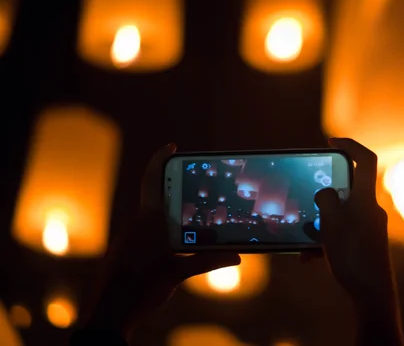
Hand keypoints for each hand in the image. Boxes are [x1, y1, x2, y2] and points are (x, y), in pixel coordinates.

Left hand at [84, 144, 240, 338]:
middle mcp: (140, 223)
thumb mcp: (178, 273)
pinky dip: (167, 229)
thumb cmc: (141, 288)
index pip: (152, 180)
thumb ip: (206, 261)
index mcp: (149, 220)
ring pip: (156, 215)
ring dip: (175, 212)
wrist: (110, 312)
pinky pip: (152, 230)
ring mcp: (133, 236)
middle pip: (158, 196)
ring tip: (199, 216)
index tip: (172, 147)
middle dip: (178, 189)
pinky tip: (181, 241)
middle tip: (201, 186)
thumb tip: (237, 256)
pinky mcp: (131, 250)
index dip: (160, 160)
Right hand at [303, 138, 403, 345]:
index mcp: (366, 200)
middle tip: (308, 201)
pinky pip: (342, 233)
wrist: (373, 295)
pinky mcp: (366, 244)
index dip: (350, 145)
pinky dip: (325, 241)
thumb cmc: (353, 258)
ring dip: (321, 223)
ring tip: (305, 240)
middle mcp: (371, 210)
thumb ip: (327, 201)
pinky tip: (310, 257)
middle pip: (347, 189)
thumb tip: (325, 193)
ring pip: (341, 215)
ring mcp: (370, 228)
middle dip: (324, 195)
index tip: (331, 142)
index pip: (366, 160)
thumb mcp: (332, 224)